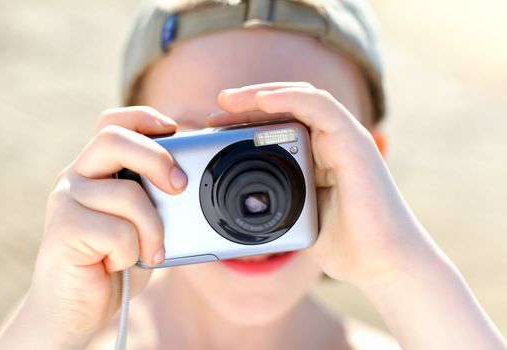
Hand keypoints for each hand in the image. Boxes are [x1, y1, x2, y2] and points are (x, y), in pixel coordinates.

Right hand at [0, 107, 187, 348]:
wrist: (77, 307)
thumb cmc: (114, 259)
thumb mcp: (143, 222)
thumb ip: (157, 198)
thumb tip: (193, 182)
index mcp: (97, 169)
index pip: (112, 123)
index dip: (143, 117)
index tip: (174, 130)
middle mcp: (77, 176)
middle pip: (114, 139)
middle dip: (157, 159)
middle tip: (180, 187)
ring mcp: (66, 201)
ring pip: (127, 193)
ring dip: (152, 228)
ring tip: (151, 251)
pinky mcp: (63, 230)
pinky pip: (117, 232)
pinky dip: (131, 252)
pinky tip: (120, 264)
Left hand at [208, 82, 432, 289]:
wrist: (381, 265)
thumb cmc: (347, 244)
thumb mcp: (298, 218)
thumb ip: (280, 202)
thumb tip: (247, 205)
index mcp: (319, 158)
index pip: (281, 125)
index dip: (247, 123)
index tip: (216, 131)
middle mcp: (332, 143)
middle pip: (287, 108)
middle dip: (248, 106)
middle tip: (214, 114)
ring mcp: (345, 140)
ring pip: (301, 99)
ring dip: (262, 95)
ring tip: (228, 100)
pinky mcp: (354, 143)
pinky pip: (320, 107)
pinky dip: (290, 98)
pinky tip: (262, 99)